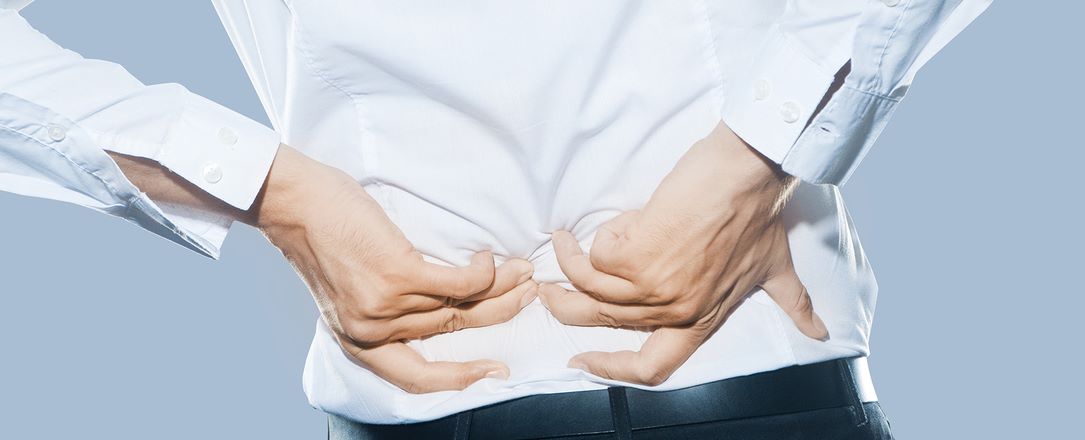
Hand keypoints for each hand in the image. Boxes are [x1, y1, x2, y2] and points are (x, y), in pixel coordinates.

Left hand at [252, 146, 537, 392]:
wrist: (294, 203)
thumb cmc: (323, 235)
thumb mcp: (349, 287)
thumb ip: (386, 305)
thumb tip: (442, 302)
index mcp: (360, 340)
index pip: (415, 377)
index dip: (459, 379)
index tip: (494, 370)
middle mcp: (373, 332)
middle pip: (453, 329)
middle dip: (499, 312)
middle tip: (527, 294)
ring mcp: (385, 305)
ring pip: (461, 306)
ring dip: (500, 286)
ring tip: (521, 270)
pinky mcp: (397, 276)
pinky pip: (459, 284)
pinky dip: (482, 273)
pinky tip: (487, 259)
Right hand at [538, 121, 826, 385]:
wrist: (750, 171)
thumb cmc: (761, 211)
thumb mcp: (776, 268)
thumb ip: (791, 302)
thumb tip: (819, 332)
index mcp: (702, 318)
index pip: (652, 367)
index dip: (611, 370)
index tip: (582, 362)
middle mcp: (676, 310)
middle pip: (603, 322)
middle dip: (566, 306)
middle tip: (548, 290)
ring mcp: (655, 286)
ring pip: (589, 287)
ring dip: (570, 261)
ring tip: (564, 241)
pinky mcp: (638, 256)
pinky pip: (597, 253)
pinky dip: (601, 234)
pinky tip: (617, 217)